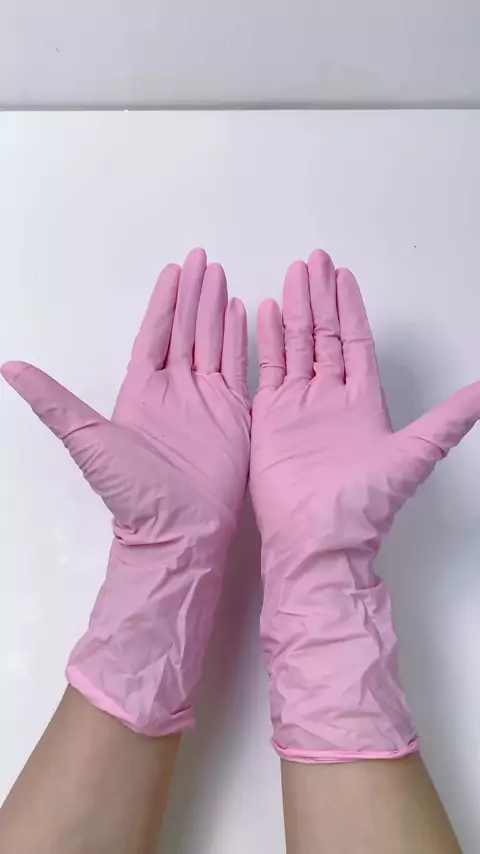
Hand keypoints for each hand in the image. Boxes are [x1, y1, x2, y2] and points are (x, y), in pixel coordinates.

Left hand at [1, 248, 250, 734]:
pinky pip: (237, 367)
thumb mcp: (86, 439)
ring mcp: (206, 400)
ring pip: (211, 342)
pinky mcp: (234, 414)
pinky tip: (241, 312)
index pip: (154, 334)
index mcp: (141, 390)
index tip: (175, 269)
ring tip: (222, 275)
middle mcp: (174, 389)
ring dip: (216, 308)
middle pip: (185, 330)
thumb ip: (52, 401)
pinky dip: (238, 339)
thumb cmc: (132, 489)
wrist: (178, 529)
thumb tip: (8, 366)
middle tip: (205, 257)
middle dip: (194, 294)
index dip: (164, 301)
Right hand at [250, 249, 479, 760]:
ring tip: (292, 275)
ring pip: (297, 347)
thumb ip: (450, 418)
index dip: (349, 308)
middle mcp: (330, 399)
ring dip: (294, 310)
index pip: (355, 342)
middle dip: (320, 298)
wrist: (317, 542)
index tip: (342, 275)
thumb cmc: (364, 505)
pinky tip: (264, 311)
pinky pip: (267, 371)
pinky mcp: (269, 418)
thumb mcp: (416, 454)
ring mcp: (297, 407)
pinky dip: (266, 341)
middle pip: (324, 336)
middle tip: (314, 261)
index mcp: (363, 402)